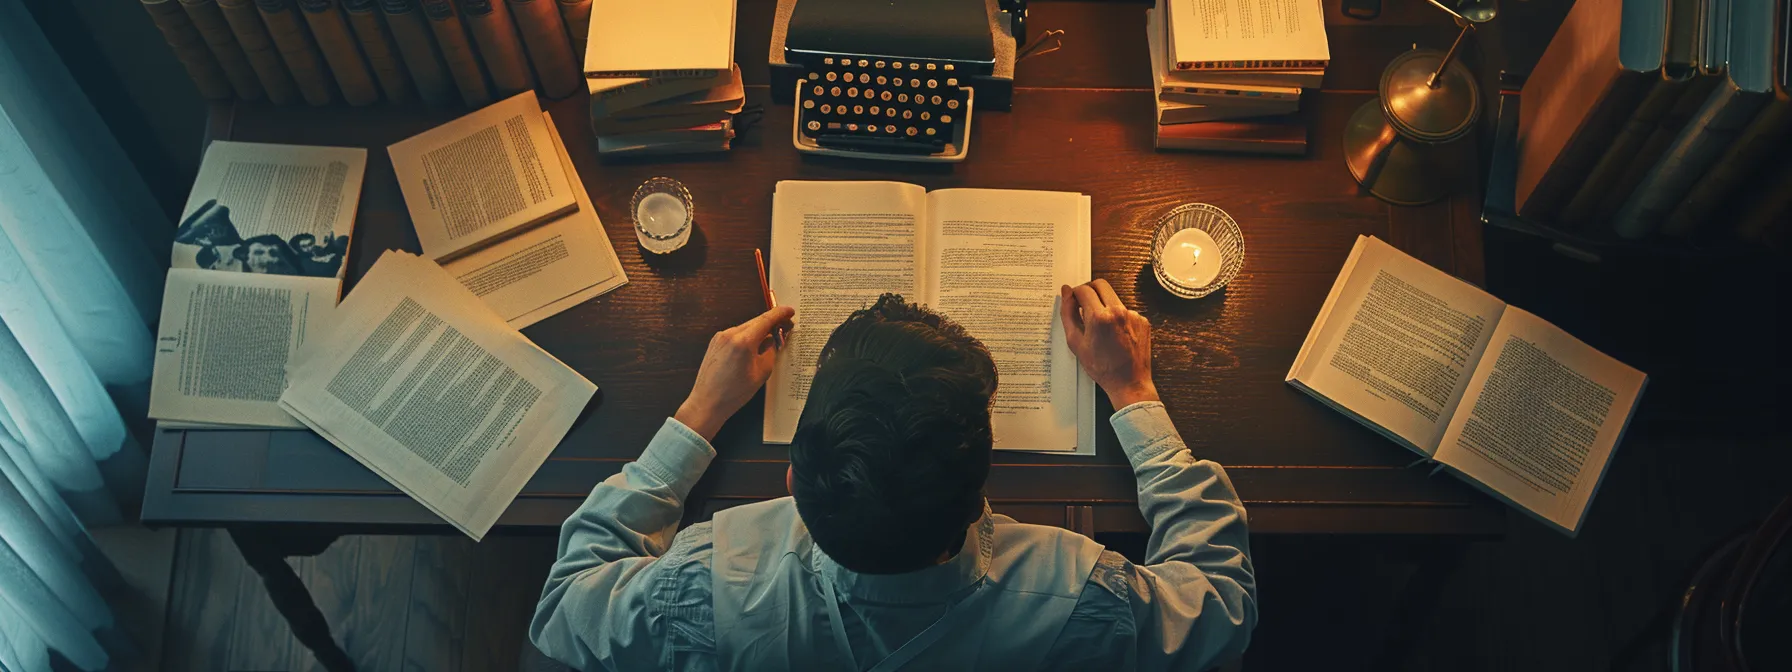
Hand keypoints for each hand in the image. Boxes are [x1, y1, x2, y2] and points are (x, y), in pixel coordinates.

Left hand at [675, 306, 796, 440]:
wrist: (707, 402)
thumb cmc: (733, 393)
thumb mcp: (761, 373)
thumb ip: (770, 352)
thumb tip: (773, 341)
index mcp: (743, 341)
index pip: (766, 319)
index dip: (780, 314)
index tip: (790, 312)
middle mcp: (729, 334)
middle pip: (756, 321)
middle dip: (772, 322)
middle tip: (785, 326)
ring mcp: (720, 337)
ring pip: (746, 327)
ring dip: (759, 330)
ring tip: (771, 339)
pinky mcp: (715, 343)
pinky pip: (736, 334)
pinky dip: (747, 336)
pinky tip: (755, 344)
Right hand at [1060, 279, 1158, 407]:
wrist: (1129, 382)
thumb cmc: (1101, 367)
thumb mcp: (1076, 342)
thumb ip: (1068, 313)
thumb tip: (1066, 292)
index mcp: (1099, 316)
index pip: (1084, 289)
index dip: (1075, 293)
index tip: (1074, 301)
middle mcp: (1118, 311)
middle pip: (1100, 284)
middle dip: (1089, 290)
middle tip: (1084, 304)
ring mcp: (1133, 315)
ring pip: (1113, 297)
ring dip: (1104, 304)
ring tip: (1100, 327)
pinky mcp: (1142, 320)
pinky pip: (1125, 310)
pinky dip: (1117, 317)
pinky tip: (1114, 334)